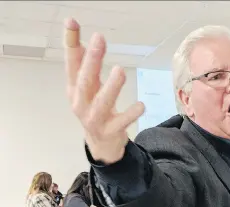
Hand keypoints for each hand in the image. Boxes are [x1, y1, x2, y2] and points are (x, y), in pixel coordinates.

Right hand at [64, 18, 144, 163]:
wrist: (101, 144)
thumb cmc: (94, 109)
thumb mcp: (86, 88)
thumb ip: (84, 65)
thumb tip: (79, 37)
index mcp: (74, 89)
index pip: (71, 63)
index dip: (70, 43)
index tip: (72, 22)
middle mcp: (81, 103)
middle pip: (84, 80)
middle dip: (91, 60)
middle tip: (99, 39)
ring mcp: (95, 118)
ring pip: (102, 102)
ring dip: (111, 86)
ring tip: (119, 70)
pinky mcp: (111, 130)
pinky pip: (122, 121)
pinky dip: (131, 113)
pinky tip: (141, 105)